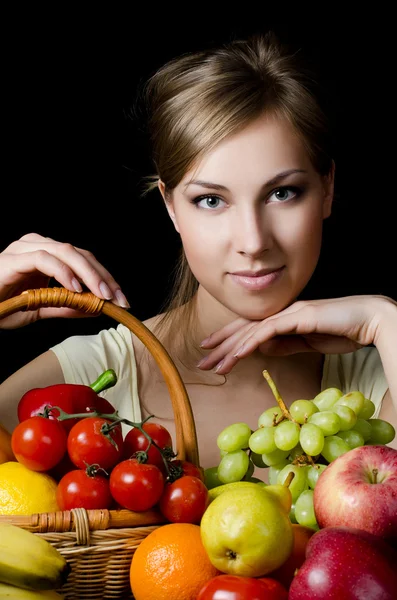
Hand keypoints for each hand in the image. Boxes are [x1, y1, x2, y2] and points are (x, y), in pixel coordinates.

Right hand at [0, 233, 129, 328]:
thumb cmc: (1, 305)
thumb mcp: (40, 309)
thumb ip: (66, 306)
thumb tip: (96, 308)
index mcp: (46, 256)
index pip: (84, 261)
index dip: (106, 278)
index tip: (122, 299)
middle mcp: (38, 246)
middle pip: (81, 254)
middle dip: (104, 277)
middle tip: (119, 299)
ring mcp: (26, 248)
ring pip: (67, 252)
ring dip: (90, 274)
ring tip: (102, 295)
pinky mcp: (14, 257)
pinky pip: (44, 259)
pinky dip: (64, 273)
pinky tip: (76, 289)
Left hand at [198, 296, 390, 373]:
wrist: (367, 321)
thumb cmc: (341, 331)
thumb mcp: (307, 343)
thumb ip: (285, 344)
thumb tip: (263, 349)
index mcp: (282, 318)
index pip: (249, 329)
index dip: (228, 339)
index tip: (211, 351)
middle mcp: (281, 312)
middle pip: (243, 329)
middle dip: (220, 346)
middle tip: (201, 361)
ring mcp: (288, 312)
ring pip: (251, 331)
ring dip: (231, 349)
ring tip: (215, 364)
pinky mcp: (298, 317)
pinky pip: (268, 330)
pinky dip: (251, 342)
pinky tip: (237, 354)